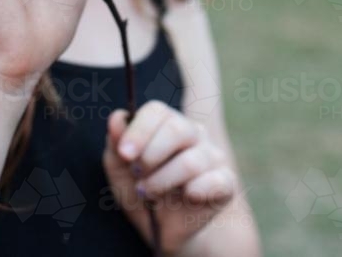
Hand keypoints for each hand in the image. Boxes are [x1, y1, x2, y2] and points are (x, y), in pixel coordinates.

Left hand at [103, 101, 237, 253]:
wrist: (159, 230)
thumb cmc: (140, 191)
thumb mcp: (119, 169)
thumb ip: (116, 142)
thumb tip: (117, 118)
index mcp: (167, 123)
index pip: (157, 111)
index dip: (139, 131)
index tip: (125, 155)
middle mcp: (193, 134)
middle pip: (177, 129)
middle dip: (150, 156)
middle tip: (137, 174)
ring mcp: (212, 156)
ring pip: (190, 162)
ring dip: (162, 182)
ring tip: (149, 193)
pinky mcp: (225, 182)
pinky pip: (215, 181)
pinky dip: (195, 192)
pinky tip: (186, 198)